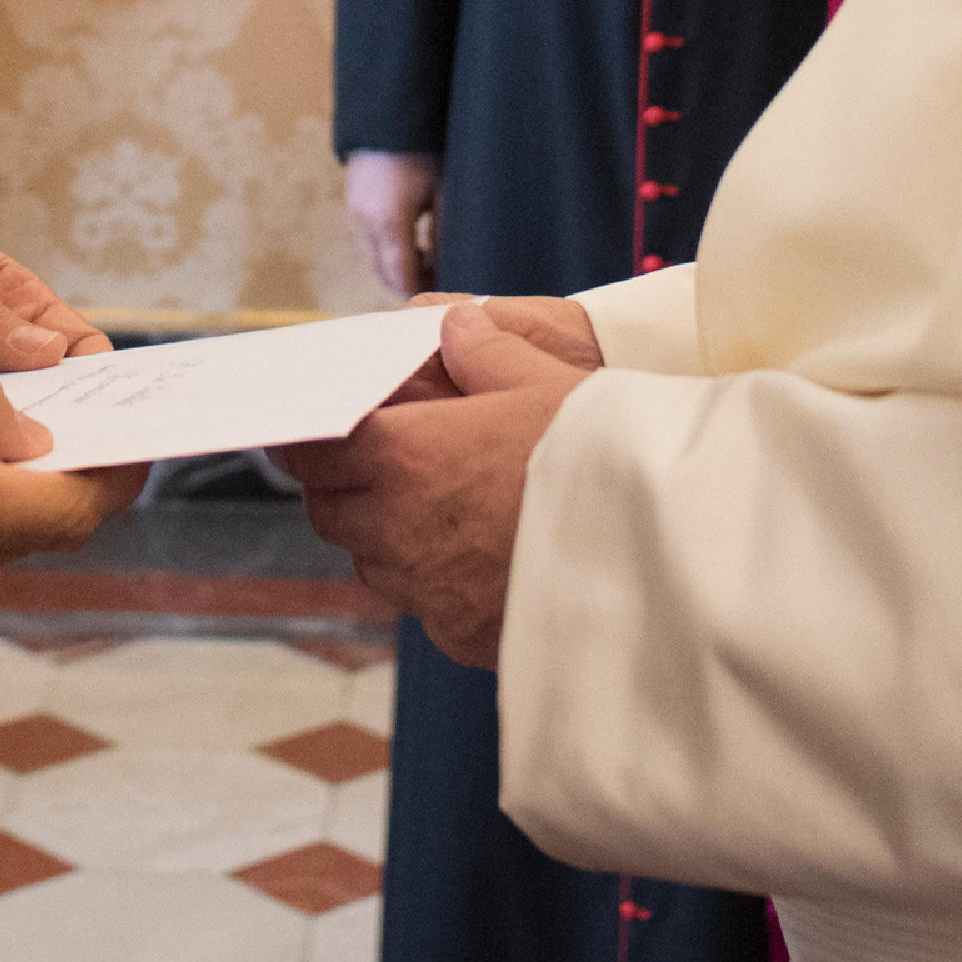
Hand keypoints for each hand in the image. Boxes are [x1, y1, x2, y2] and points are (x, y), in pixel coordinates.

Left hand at [281, 303, 593, 665]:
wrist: (656, 556)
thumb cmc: (597, 456)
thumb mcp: (544, 379)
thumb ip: (485, 349)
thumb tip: (455, 325)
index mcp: (402, 456)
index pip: (312, 450)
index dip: (305, 439)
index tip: (307, 433)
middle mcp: (396, 529)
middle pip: (330, 511)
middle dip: (342, 487)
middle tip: (374, 466)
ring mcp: (425, 591)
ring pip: (372, 563)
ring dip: (385, 538)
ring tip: (436, 513)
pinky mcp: (460, 636)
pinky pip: (424, 607)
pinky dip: (436, 585)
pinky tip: (482, 562)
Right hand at [343, 154, 439, 300]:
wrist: (390, 114)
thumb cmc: (424, 149)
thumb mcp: (443, 191)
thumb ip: (444, 233)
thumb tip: (451, 266)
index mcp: (388, 221)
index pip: (401, 279)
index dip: (424, 291)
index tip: (446, 289)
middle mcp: (364, 222)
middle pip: (384, 274)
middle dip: (411, 282)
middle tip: (442, 277)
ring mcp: (354, 213)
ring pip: (375, 259)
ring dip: (400, 266)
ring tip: (431, 256)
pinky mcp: (353, 204)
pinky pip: (369, 241)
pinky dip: (389, 249)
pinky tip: (414, 238)